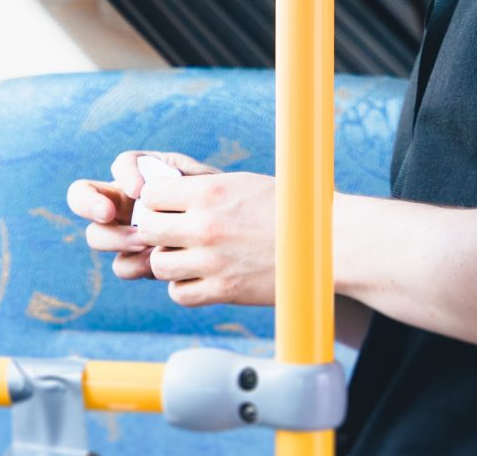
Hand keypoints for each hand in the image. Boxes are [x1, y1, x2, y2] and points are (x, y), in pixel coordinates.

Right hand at [67, 150, 213, 283]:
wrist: (235, 238)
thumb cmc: (223, 203)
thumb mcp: (210, 185)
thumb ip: (184, 180)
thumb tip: (153, 190)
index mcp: (146, 174)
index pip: (122, 163)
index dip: (125, 173)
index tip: (140, 190)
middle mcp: (126, 200)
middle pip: (83, 196)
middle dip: (90, 205)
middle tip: (109, 214)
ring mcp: (126, 231)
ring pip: (97, 235)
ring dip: (116, 239)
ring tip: (145, 242)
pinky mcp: (135, 260)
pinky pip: (121, 264)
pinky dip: (133, 264)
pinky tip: (153, 263)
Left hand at [118, 158, 280, 307]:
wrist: (329, 242)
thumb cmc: (290, 208)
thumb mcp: (244, 184)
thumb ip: (206, 188)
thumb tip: (172, 192)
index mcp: (210, 192)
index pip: (151, 194)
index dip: (156, 200)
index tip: (168, 206)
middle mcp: (205, 225)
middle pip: (147, 229)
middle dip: (155, 230)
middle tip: (173, 232)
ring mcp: (212, 261)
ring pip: (158, 264)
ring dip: (169, 260)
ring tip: (190, 255)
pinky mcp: (223, 290)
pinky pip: (179, 293)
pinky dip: (185, 286)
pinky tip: (202, 276)